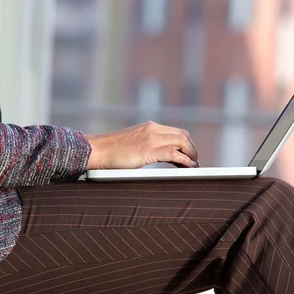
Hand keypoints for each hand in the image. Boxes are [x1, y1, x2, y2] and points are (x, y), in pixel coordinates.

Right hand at [85, 121, 199, 169]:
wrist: (97, 150)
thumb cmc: (110, 151)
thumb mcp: (132, 143)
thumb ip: (145, 146)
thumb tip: (155, 156)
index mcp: (149, 126)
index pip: (175, 131)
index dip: (186, 142)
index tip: (190, 153)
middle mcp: (153, 129)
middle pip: (182, 135)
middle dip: (192, 148)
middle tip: (195, 160)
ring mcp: (151, 139)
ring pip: (181, 142)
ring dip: (191, 154)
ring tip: (194, 165)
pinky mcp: (149, 150)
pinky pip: (174, 154)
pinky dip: (185, 160)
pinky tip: (189, 166)